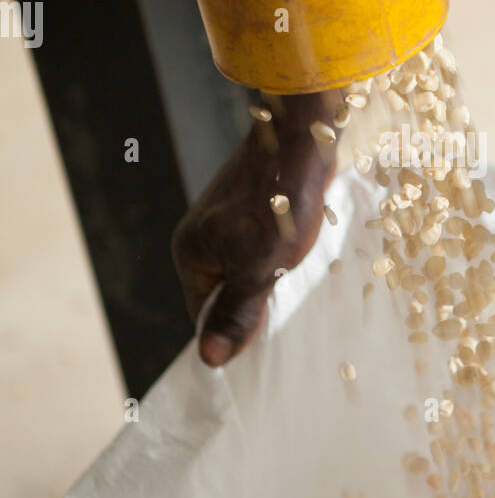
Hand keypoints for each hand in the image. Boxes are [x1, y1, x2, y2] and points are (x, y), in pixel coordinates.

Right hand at [172, 91, 338, 366]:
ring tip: (296, 280)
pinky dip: (278, 255)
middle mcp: (201, 235)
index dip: (233, 332)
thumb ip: (237, 312)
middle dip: (254, 303)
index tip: (265, 343)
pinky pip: (259, 244)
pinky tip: (301, 255)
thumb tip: (209, 360)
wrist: (301, 137)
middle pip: (225, 290)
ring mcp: (225, 218)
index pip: (205, 313)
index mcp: (190, 253)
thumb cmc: (280, 205)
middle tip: (288, 309)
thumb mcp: (260, 269)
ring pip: (245, 266)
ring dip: (271, 278)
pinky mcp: (251, 204)